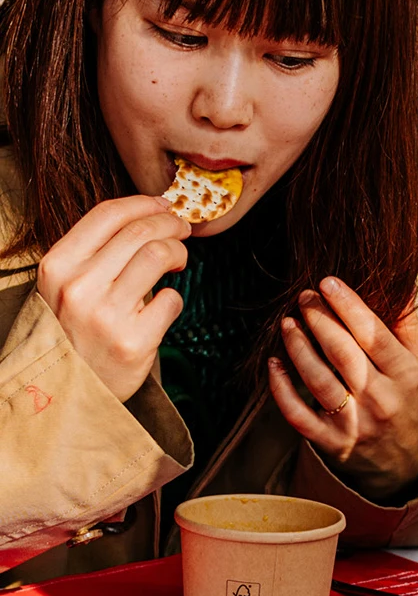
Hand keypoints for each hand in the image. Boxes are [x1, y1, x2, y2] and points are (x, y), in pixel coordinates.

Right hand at [37, 197, 189, 401]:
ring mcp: (106, 316)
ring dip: (178, 253)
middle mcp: (78, 287)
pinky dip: (174, 298)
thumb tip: (149, 216)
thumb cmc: (74, 332)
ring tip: (178, 262)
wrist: (69, 391)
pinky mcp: (133, 342)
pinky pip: (171, 300)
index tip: (163, 206)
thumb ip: (96, 253)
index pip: (107, 215)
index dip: (143, 203)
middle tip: (182, 230)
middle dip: (170, 224)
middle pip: (140, 232)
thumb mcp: (65, 286)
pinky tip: (164, 306)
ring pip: (159, 256)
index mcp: (58, 266)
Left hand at [268, 275, 417, 500]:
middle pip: (343, 354)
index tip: (327, 282)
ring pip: (318, 381)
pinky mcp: (331, 443)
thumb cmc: (409, 397)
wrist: (406, 461)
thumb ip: (406, 324)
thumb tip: (394, 282)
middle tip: (303, 296)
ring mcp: (355, 425)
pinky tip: (273, 362)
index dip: (348, 306)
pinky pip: (298, 415)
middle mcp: (381, 401)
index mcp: (406, 376)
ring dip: (297, 347)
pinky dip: (280, 389)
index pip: (373, 335)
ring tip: (287, 322)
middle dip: (319, 319)